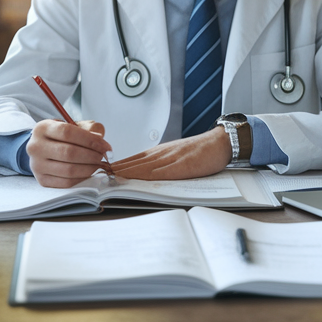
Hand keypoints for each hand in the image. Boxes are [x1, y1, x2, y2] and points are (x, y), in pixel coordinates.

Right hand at [26, 119, 113, 187]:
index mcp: (42, 128)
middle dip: (92, 155)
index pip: (68, 132)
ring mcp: (37, 165)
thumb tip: (100, 141)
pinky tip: (89, 171)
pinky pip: (66, 182)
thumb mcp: (72, 125)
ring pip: (69, 170)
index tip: (105, 145)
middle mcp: (36, 147)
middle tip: (103, 156)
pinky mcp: (42, 180)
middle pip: (69, 152)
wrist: (43, 149)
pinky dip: (82, 178)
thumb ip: (88, 128)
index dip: (90, 140)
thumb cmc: (60, 137)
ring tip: (98, 163)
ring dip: (89, 168)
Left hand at [110, 127, 231, 180]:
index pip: (136, 158)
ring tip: (113, 176)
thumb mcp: (178, 154)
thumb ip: (164, 162)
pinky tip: (139, 179)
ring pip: (146, 166)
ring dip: (128, 171)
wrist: (220, 143)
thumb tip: (147, 171)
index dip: (120, 164)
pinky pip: (163, 172)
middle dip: (119, 168)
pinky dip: (149, 175)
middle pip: (136, 161)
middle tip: (101, 173)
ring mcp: (173, 158)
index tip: (106, 169)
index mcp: (162, 151)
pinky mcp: (184, 166)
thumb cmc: (201, 150)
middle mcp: (164, 153)